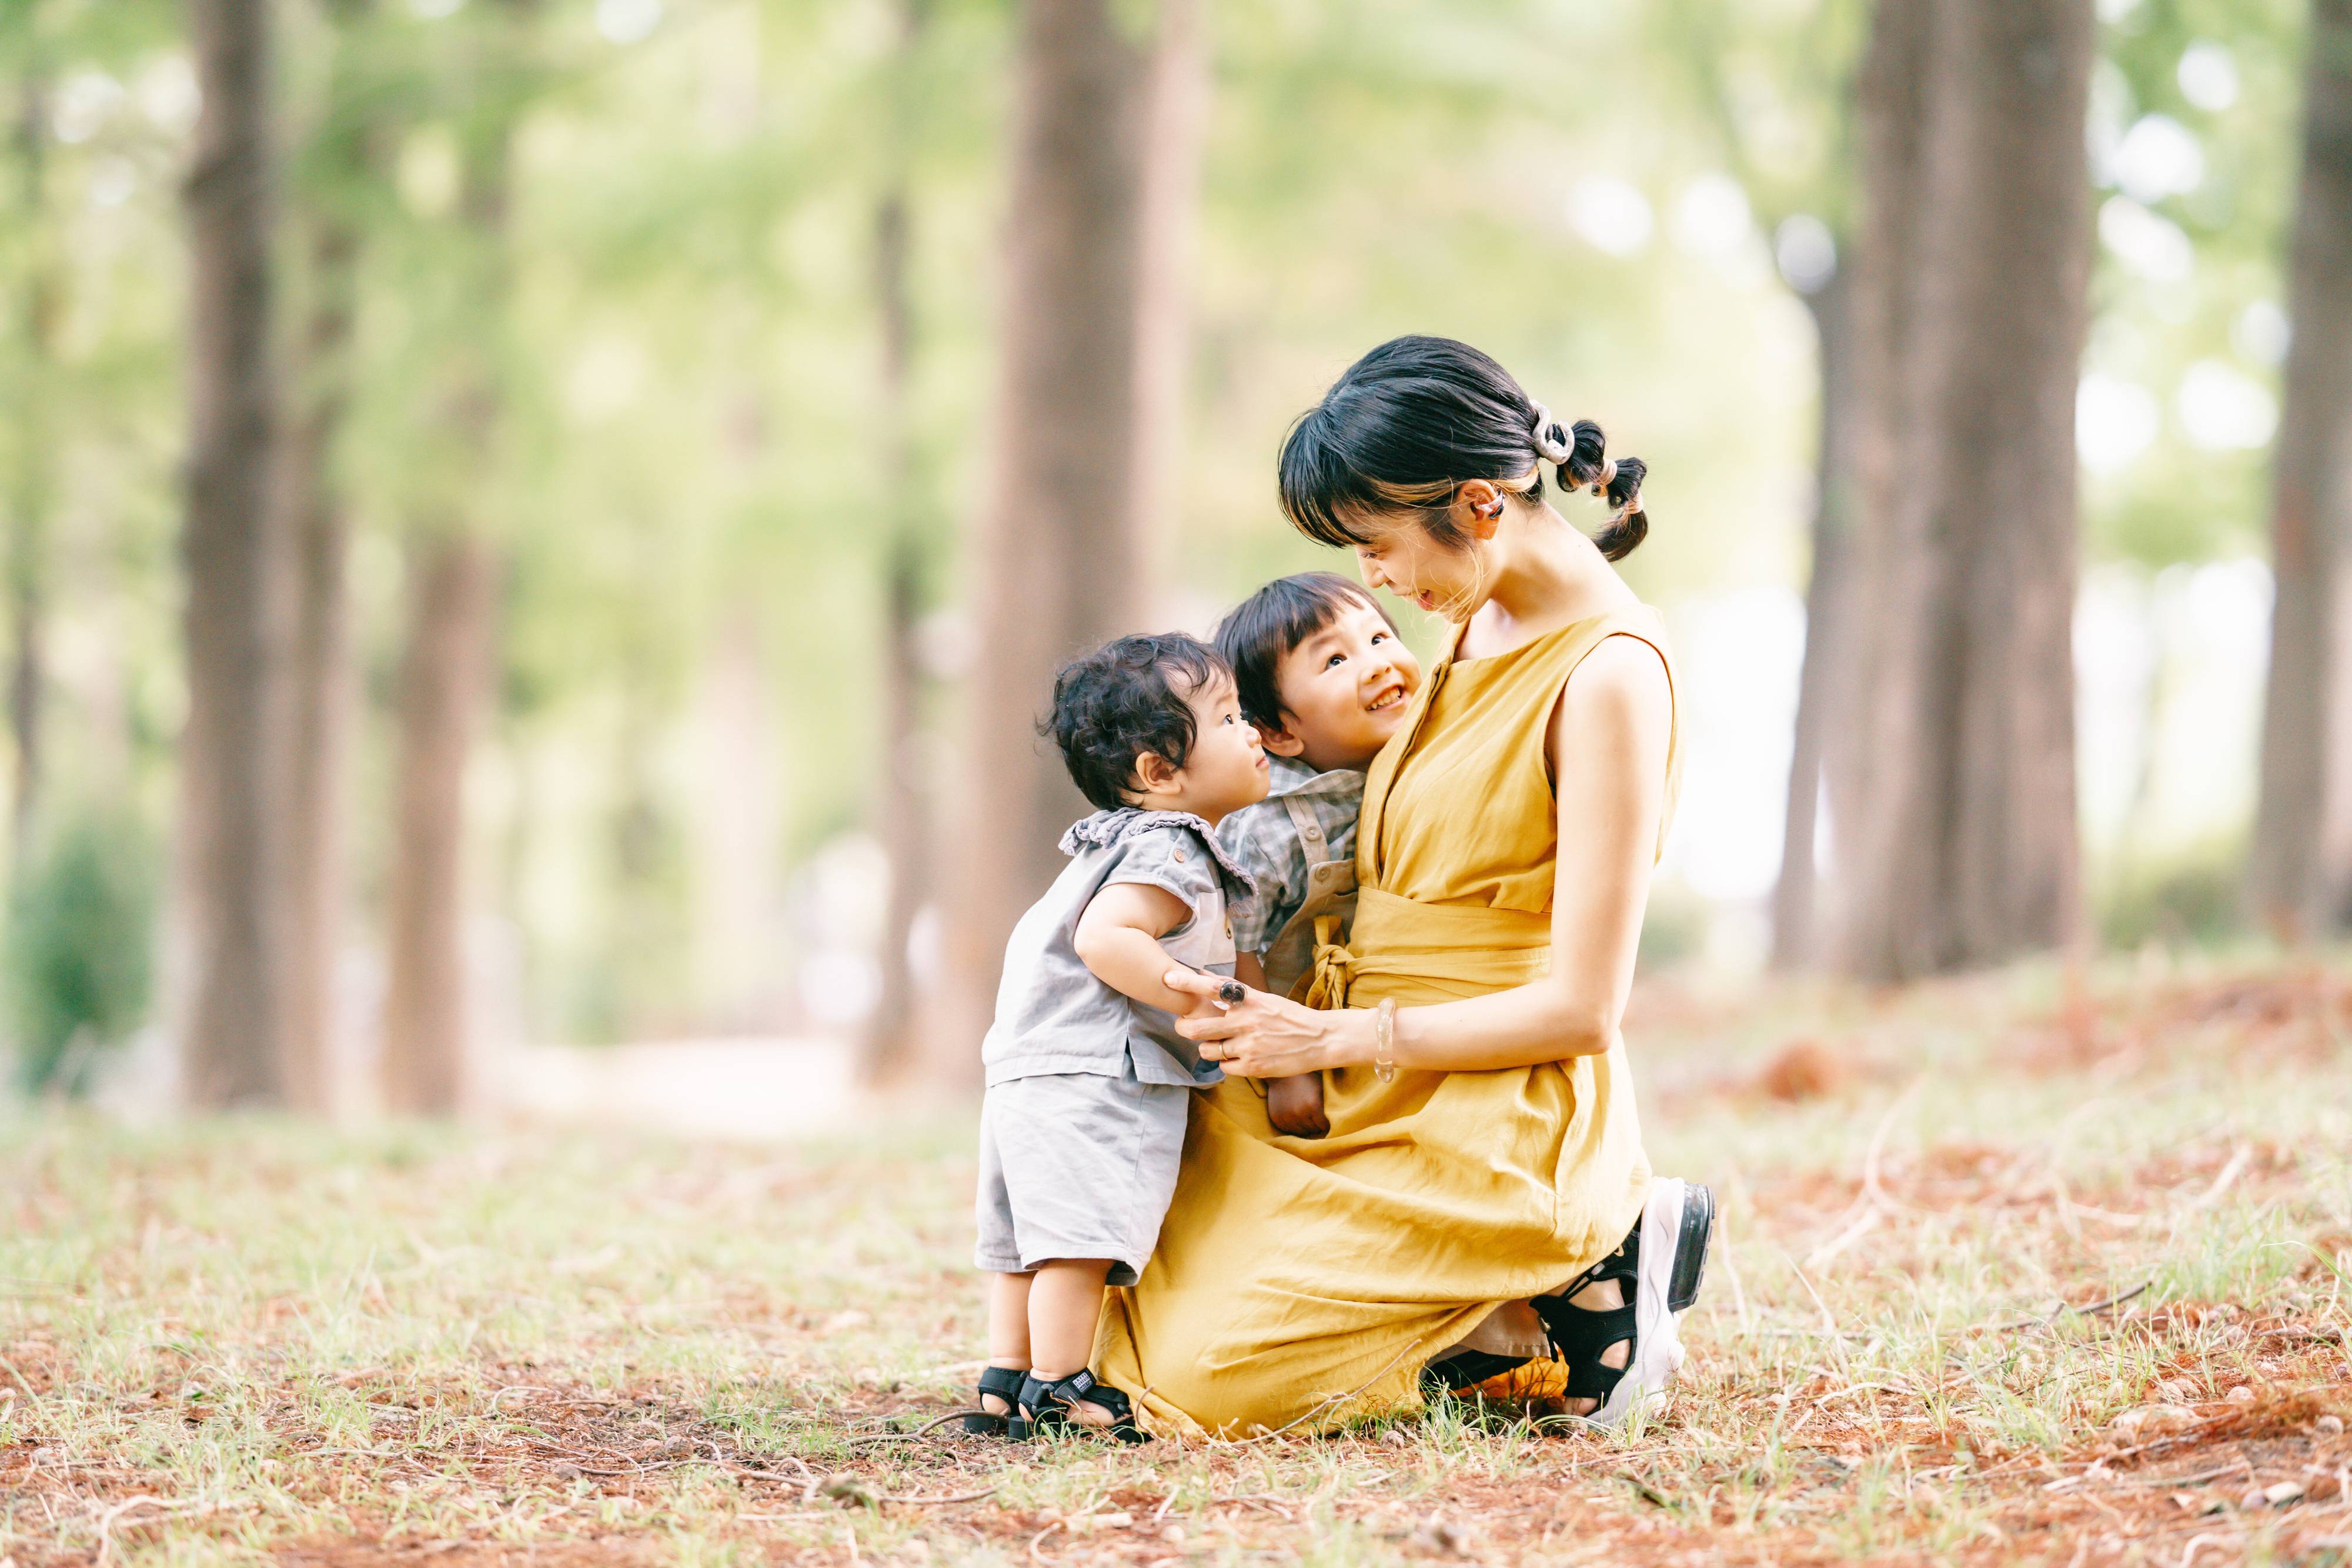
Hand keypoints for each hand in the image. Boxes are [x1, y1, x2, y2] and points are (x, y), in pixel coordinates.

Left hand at [1161, 970, 1363, 1078]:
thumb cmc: (1289, 1016)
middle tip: (1183, 1026)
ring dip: (1209, 1048)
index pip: (1212, 987)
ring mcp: (1249, 1045)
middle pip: (1198, 1028)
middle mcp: (1246, 1021)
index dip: (1187, 983)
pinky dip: (1228, 1063)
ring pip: (1208, 1050)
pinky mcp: (1253, 1066)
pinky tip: (1240, 1057)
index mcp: (1249, 1000)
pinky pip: (1224, 1067)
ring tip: (1222, 1044)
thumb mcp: (1263, 997)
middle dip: (1184, 1028)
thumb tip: (1203, 973)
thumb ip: (1232, 989)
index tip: (1167, 978)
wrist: (1320, 1039)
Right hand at [1264, 1074, 1329, 1137]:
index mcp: (1313, 1105)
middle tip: (1315, 1117)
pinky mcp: (1277, 1119)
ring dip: (1305, 1127)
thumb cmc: (1307, 1079)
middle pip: (1313, 1130)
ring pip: (1301, 1132)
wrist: (1282, 1074)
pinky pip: (1288, 1130)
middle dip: (1316, 1125)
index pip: (1324, 1126)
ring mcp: (1287, 1117)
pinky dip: (1293, 1126)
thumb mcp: (1321, 1088)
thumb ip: (1329, 1104)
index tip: (1326, 1119)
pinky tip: (1295, 1116)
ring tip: (1305, 1117)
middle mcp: (1299, 1113)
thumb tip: (1338, 1120)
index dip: (1326, 1123)